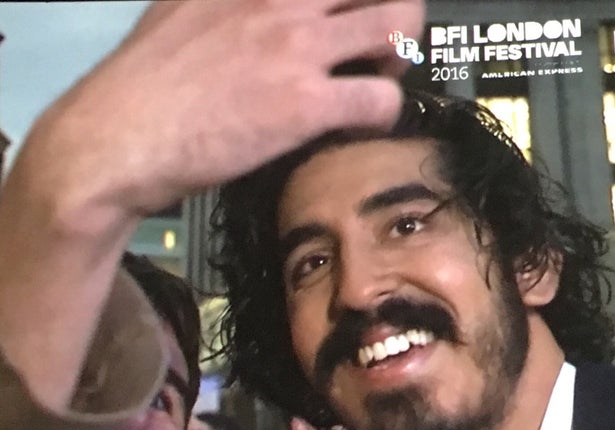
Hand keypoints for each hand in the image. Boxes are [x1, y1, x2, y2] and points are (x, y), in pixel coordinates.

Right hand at [29, 0, 424, 220]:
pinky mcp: (305, 104)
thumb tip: (242, 6)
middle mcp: (281, 0)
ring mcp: (297, 48)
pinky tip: (360, 123)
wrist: (118, 137)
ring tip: (377, 79)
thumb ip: (227, 0)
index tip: (354, 13)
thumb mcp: (183, 8)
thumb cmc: (145, 83)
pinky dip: (385, 112)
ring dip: (401, 55)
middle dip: (394, 12)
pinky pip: (381, 99)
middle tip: (379, 45)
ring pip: (397, 27)